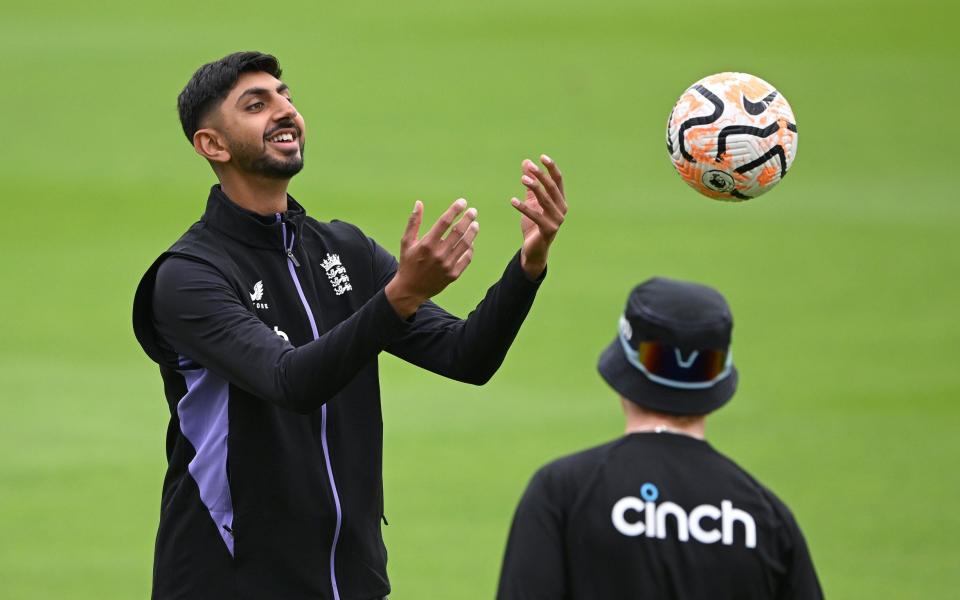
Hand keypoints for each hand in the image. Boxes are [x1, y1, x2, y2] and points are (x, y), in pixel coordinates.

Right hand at [385, 198, 479, 317]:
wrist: (410, 290)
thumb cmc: (408, 263)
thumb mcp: (406, 242)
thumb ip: (413, 222)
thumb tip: (419, 203)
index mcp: (426, 244)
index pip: (444, 222)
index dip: (455, 210)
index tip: (462, 202)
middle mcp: (438, 254)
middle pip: (458, 232)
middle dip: (468, 219)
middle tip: (473, 211)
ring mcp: (447, 265)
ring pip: (465, 244)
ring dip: (472, 232)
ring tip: (475, 224)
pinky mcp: (453, 275)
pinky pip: (466, 258)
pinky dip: (470, 248)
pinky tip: (471, 242)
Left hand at [511, 154, 566, 278]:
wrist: (534, 249)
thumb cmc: (534, 225)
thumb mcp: (531, 202)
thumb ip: (530, 184)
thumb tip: (526, 162)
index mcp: (560, 201)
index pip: (558, 181)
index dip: (551, 168)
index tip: (542, 157)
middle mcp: (562, 209)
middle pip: (551, 188)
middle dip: (541, 176)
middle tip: (529, 167)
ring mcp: (557, 220)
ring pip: (545, 200)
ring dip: (534, 188)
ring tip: (522, 179)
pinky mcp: (548, 230)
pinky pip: (535, 216)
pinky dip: (524, 208)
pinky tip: (513, 201)